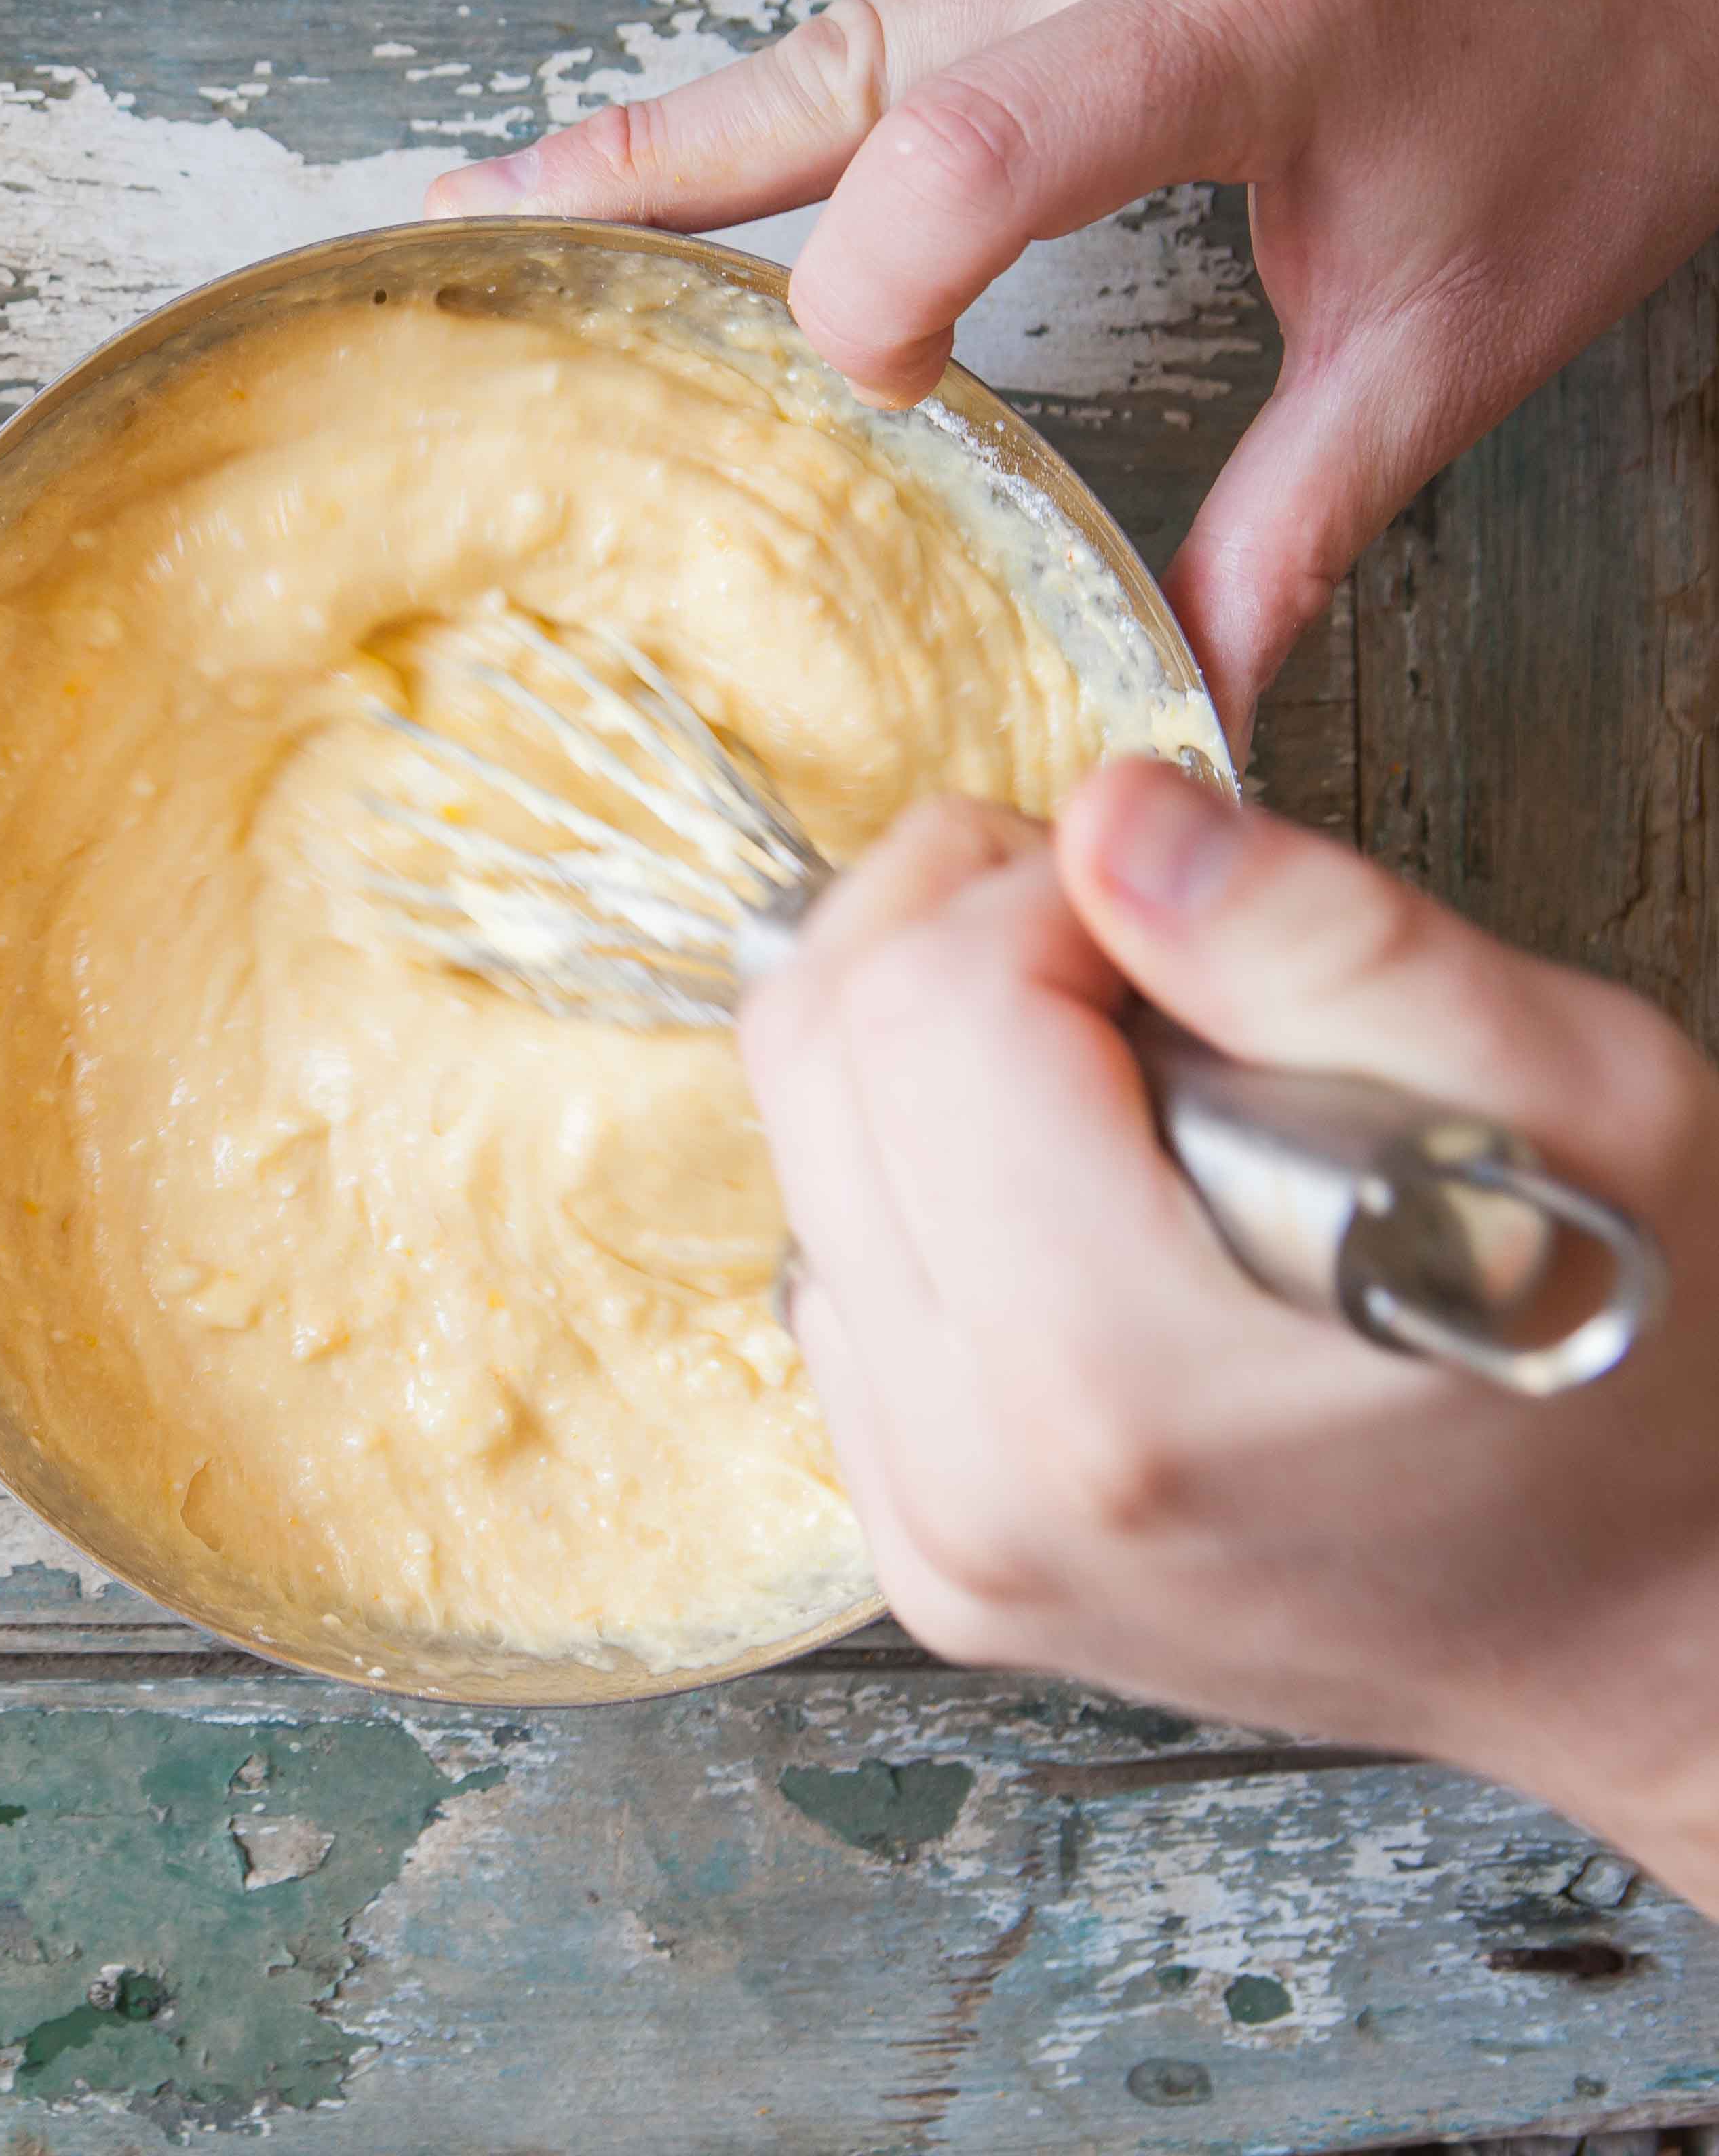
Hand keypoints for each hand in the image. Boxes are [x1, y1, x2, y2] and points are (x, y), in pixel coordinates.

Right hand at [428, 0, 1718, 738]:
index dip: (872, 281)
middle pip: (836, 59)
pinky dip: (842, 68)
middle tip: (479, 218)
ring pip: (851, 13)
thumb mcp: (1466, 319)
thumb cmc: (1607, 64)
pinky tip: (790, 130)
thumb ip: (1300, 513)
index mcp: (1246, 9)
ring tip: (534, 205)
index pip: (969, 139)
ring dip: (738, 126)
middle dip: (658, 170)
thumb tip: (1186, 699)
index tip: (871, 385)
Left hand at [743, 763, 1718, 1904]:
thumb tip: (1112, 819)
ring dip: (925, 1061)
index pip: (926, 1006)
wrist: (1638, 1612)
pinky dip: (923, 1191)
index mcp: (1126, 1377)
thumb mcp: (1571, 1093)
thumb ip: (1317, 938)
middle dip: (950, 935)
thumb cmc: (1643, 1361)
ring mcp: (937, 1529)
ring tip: (1122, 1081)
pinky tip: (1081, 1201)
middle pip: (815, 1064)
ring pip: (798, 1161)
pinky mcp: (920, 1548)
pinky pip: (832, 1279)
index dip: (1037, 889)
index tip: (1162, 908)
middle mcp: (987, 1476)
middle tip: (1124, 947)